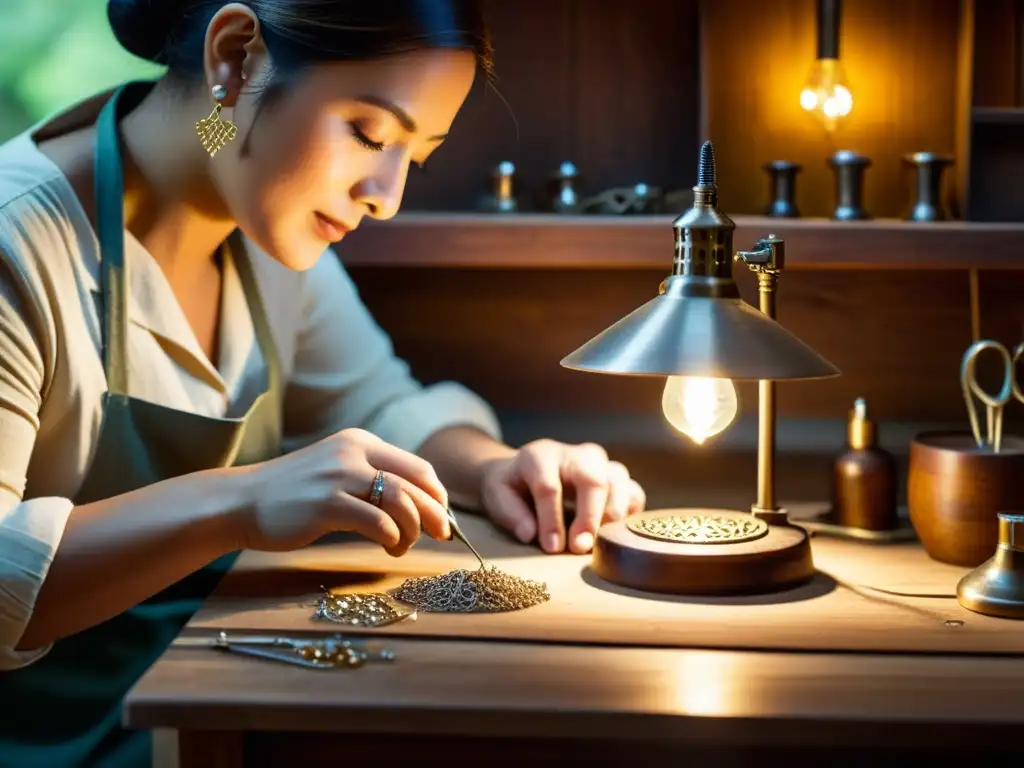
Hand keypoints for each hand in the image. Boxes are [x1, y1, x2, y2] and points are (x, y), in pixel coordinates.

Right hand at [239, 428, 449, 555]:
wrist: (242, 501)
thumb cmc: (295, 494)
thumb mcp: (337, 472)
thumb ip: (372, 480)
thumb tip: (418, 506)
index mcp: (361, 442)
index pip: (417, 467)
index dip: (437, 495)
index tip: (441, 517)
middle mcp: (353, 453)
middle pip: (415, 483)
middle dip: (435, 513)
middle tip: (442, 535)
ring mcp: (338, 476)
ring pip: (400, 500)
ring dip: (413, 528)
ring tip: (404, 545)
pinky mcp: (325, 503)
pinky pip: (376, 522)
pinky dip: (391, 537)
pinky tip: (388, 547)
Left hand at [479, 440, 645, 553]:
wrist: (527, 473)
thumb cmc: (512, 487)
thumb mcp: (497, 495)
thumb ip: (510, 512)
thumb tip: (530, 534)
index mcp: (540, 455)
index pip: (549, 486)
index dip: (550, 519)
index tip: (551, 548)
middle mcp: (574, 454)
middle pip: (592, 479)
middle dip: (589, 516)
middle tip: (580, 547)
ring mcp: (599, 463)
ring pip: (618, 479)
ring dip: (613, 513)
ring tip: (602, 541)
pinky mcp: (615, 478)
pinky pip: (634, 491)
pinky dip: (631, 512)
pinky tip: (617, 532)